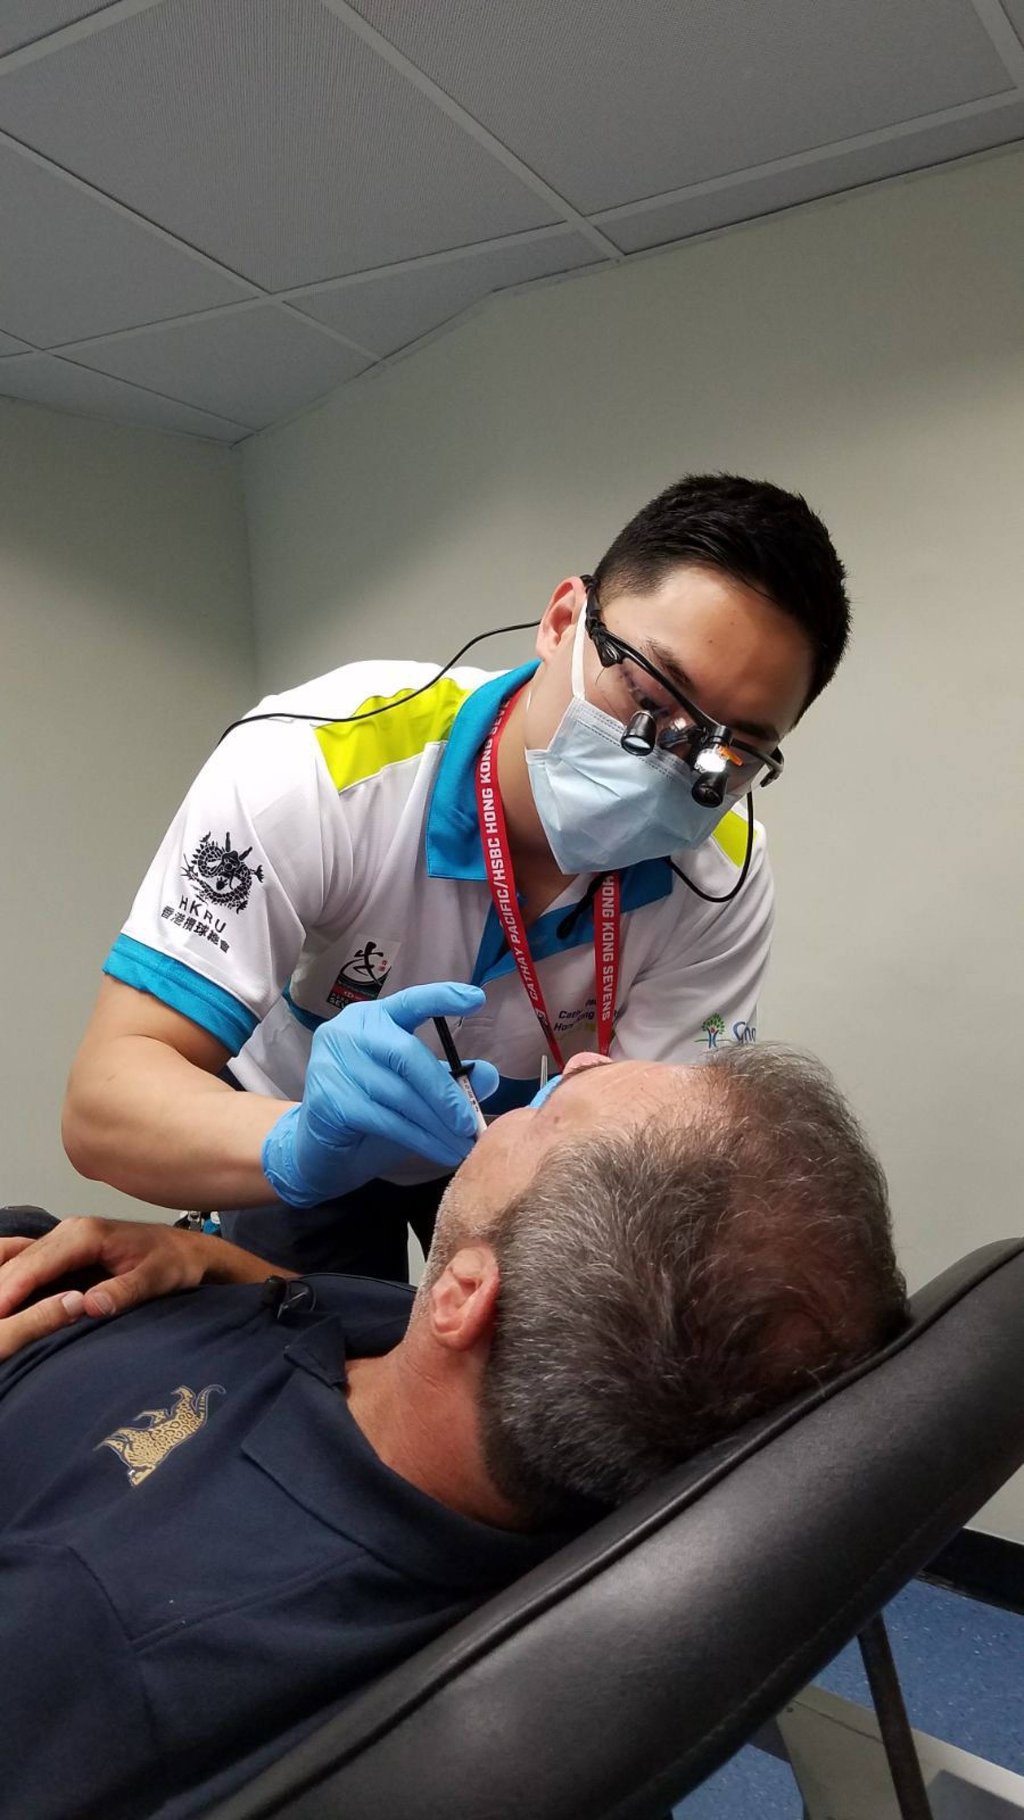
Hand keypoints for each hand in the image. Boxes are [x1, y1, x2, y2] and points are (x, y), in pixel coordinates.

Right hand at [0, 1217, 277, 1359]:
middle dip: (1, 1290)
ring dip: (4, 1287)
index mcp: (86, 1234)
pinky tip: (7, 1306)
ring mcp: (65, 1240)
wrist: (187, 1250)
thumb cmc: (174, 1262)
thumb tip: (90, 1306)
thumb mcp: (155, 1279)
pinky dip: (14, 1283)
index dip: (13, 1289)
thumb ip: (123, 1292)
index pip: (37, 1263)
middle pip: (21, 1262)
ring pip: (21, 1263)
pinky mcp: (65, 1253)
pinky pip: (30, 1266)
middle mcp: (70, 1232)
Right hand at [262, 981, 498, 1207]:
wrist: (319, 1153)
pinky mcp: (329, 1099)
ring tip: (463, 1146)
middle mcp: (348, 1032)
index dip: (441, 998)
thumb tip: (490, 1075)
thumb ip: (448, 1079)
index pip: (409, 1002)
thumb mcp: (414, 1093)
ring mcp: (334, 1063)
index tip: (476, 999)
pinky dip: (419, 1139)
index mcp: (371, 1020)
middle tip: (470, 1123)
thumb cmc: (370, 1114)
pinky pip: (386, 1120)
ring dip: (437, 1125)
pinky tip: (440, 1152)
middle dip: (445, 1093)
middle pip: (407, 1054)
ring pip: (400, 1094)